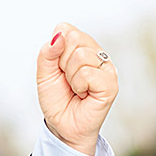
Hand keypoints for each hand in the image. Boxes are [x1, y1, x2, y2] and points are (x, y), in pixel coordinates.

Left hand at [37, 22, 116, 155]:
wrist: (62, 125)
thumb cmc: (57, 99)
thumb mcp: (44, 74)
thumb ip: (47, 53)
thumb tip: (58, 36)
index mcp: (83, 47)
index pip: (67, 30)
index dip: (56, 49)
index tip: (58, 67)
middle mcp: (97, 54)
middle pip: (75, 39)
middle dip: (62, 62)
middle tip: (67, 79)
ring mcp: (107, 68)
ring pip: (81, 56)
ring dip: (70, 76)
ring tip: (76, 88)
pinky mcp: (111, 84)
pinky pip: (88, 73)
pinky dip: (79, 85)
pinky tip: (83, 94)